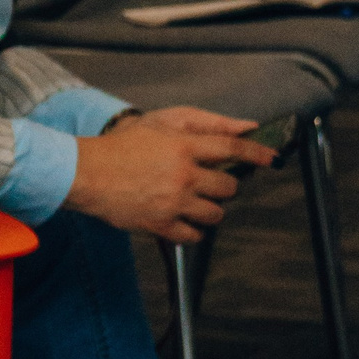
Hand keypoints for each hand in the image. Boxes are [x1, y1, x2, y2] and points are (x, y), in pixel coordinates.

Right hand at [68, 106, 274, 247]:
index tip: (272, 159)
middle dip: (223, 186)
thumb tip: (245, 127)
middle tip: (208, 182)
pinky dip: (192, 229)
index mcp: (184, 146)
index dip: (257, 154)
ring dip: (209, 208)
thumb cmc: (121, 145)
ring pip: (215, 214)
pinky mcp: (161, 225)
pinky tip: (181, 217)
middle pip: (229, 188)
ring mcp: (173, 203)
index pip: (233, 149)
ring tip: (191, 200)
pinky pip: (194, 236)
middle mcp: (183, 175)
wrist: (86, 172)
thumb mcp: (162, 121)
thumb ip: (205, 122)